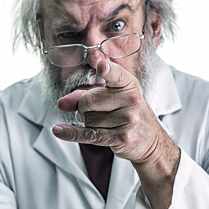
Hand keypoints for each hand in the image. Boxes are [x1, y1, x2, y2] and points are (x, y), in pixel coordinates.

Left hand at [52, 60, 180, 208]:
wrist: (150, 141)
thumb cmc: (126, 113)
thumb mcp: (110, 98)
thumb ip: (83, 96)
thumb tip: (61, 103)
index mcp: (128, 84)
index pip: (116, 75)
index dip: (108, 71)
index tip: (101, 67)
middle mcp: (131, 100)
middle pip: (89, 101)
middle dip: (82, 107)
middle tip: (90, 111)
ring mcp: (129, 120)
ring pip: (89, 120)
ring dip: (87, 123)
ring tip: (102, 123)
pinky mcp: (122, 138)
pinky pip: (89, 134)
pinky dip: (71, 133)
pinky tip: (57, 130)